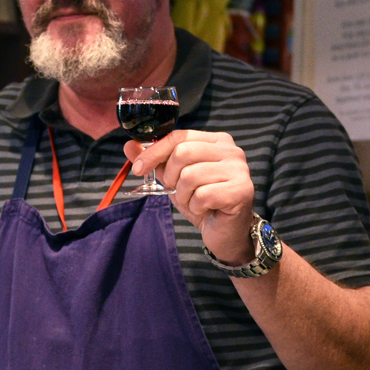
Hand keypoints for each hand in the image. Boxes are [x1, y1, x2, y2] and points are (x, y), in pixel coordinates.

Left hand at [125, 130, 257, 265]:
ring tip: (194, 201)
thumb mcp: (174, 179)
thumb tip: (128, 145)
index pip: (179, 136)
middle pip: (183, 152)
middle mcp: (232, 150)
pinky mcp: (241, 190)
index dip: (154, 152)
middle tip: (177, 191)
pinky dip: (197, 207)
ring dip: (184, 195)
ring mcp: (239, 170)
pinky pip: (203, 195)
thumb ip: (155, 161)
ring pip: (191, 175)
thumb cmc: (202, 202)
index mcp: (217, 141)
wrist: (225, 232)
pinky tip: (206, 210)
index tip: (139, 169)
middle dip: (171, 177)